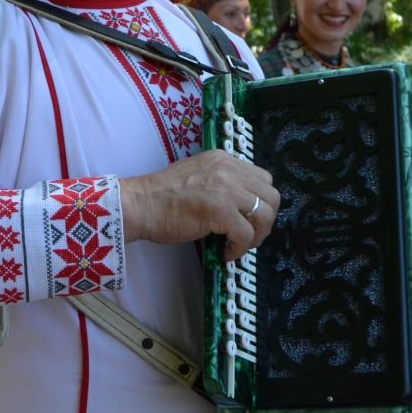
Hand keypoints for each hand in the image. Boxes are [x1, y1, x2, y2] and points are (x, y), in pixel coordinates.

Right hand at [120, 149, 279, 262]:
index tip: (247, 218)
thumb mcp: (197, 176)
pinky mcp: (220, 211)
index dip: (260, 202)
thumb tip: (241, 207)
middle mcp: (229, 169)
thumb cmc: (161, 196)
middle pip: (271, 196)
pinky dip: (239, 248)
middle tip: (249, 235)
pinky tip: (225, 252)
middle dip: (265, 220)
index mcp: (223, 160)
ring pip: (265, 215)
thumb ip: (221, 183)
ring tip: (239, 245)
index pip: (262, 179)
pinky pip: (246, 234)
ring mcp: (226, 189)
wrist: (140, 205)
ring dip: (256, 235)